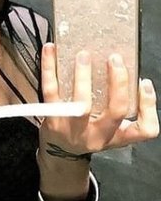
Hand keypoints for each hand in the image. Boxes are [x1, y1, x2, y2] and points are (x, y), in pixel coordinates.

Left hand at [39, 43, 159, 156]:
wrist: (58, 149)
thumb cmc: (87, 131)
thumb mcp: (109, 127)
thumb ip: (117, 104)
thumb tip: (121, 69)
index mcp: (116, 135)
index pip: (144, 129)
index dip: (149, 105)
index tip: (144, 82)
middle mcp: (97, 135)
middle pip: (116, 112)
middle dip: (119, 83)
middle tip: (115, 59)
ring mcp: (74, 129)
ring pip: (82, 105)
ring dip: (83, 77)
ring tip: (83, 55)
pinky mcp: (52, 120)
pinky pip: (51, 92)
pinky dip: (50, 69)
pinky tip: (50, 50)